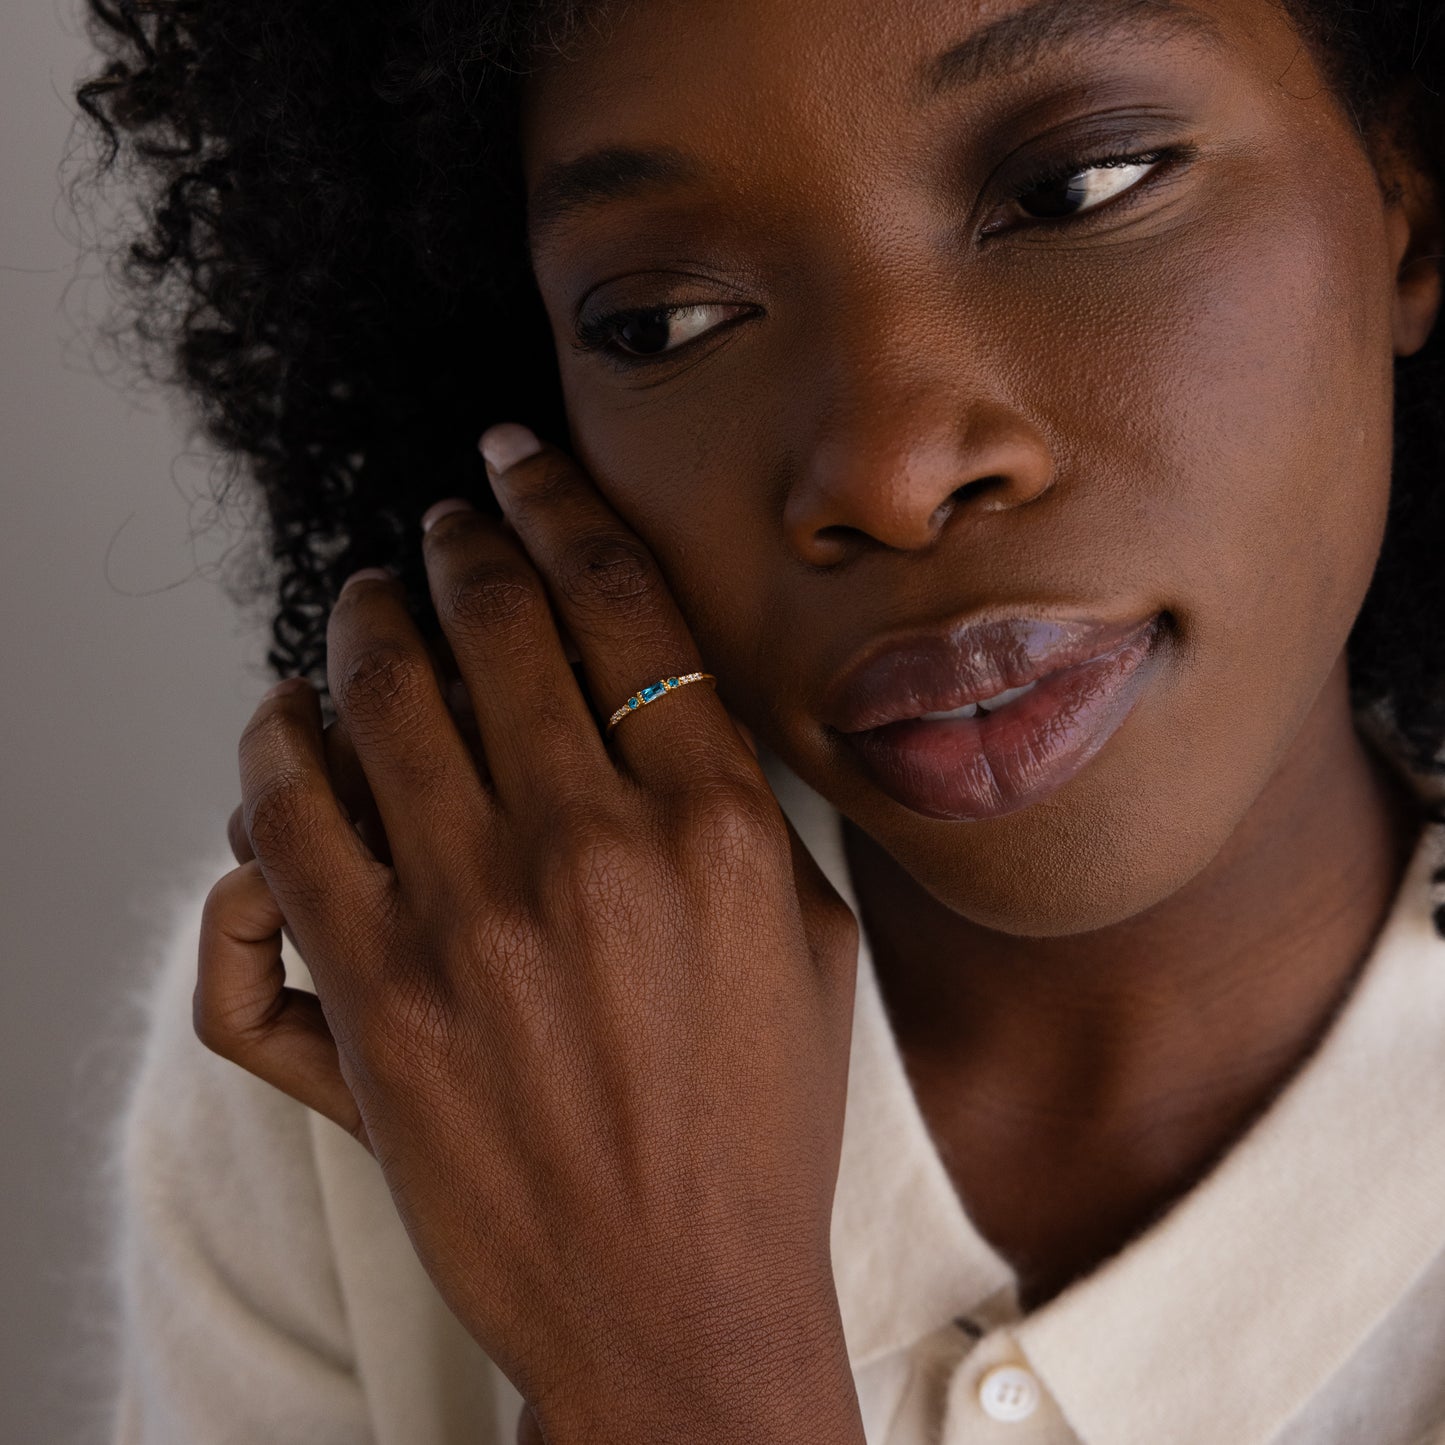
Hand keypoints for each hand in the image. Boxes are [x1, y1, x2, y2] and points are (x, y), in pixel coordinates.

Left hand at [196, 426, 865, 1444]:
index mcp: (715, 826)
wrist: (673, 1305)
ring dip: (356, 622)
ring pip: (369, 695)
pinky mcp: (370, 998)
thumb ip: (748, 806)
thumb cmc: (755, 1128)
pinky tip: (288, 728)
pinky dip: (270, 752)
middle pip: (488, 620)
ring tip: (362, 602)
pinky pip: (279, 822)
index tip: (520, 462)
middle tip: (441, 521)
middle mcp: (589, 851)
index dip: (558, 505)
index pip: (619, 602)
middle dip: (454, 540)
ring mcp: (465, 922)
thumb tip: (661, 697)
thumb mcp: (809, 944)